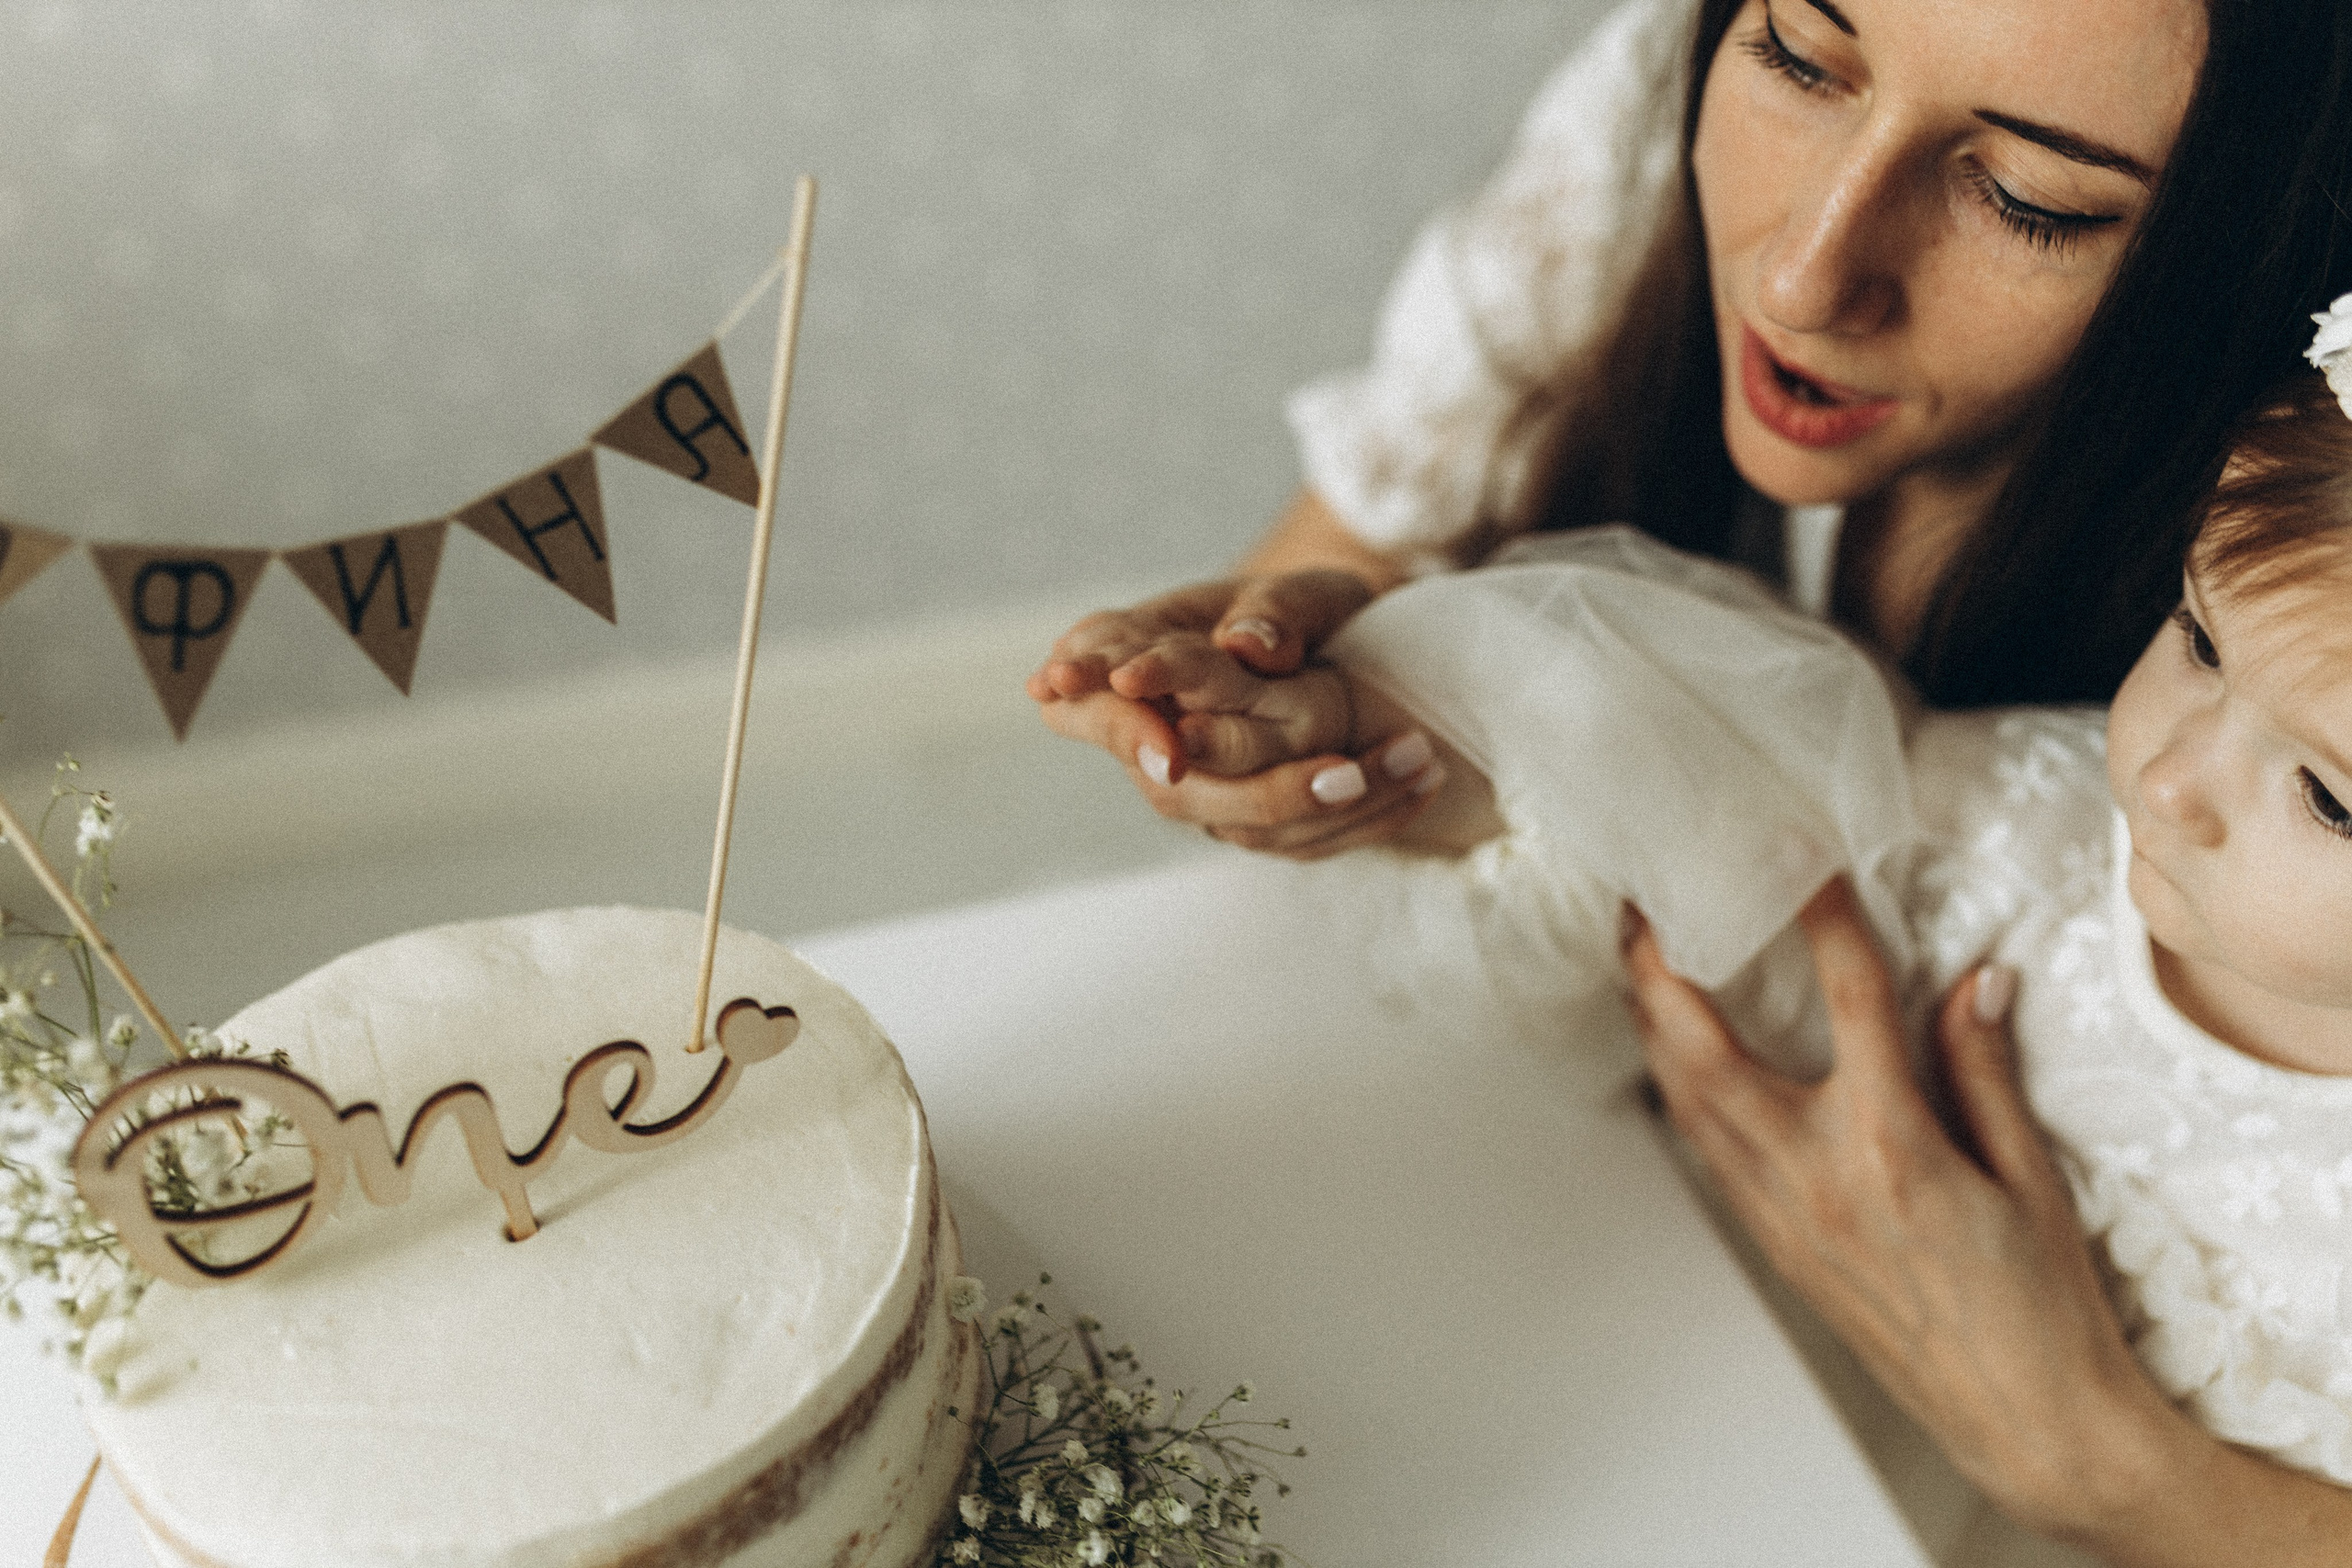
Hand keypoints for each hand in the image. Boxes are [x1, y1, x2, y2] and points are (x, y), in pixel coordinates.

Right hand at [1029, 572, 1446, 857]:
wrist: (1322, 647)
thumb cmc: (1297, 607)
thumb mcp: (1296, 589)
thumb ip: (1273, 610)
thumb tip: (1247, 645)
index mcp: (1137, 666)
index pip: (1095, 707)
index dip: (1124, 728)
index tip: (1170, 741)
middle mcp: (1156, 736)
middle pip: (1175, 790)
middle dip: (1263, 791)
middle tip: (1349, 776)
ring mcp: (1200, 788)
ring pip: (1240, 825)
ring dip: (1333, 804)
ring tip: (1416, 757)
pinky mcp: (1246, 819)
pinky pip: (1295, 842)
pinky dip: (1367, 819)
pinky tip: (1426, 785)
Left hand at [1622, 880, 2186, 1542]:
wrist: (2023, 1417)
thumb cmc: (2040, 1303)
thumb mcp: (2030, 1174)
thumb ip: (1984, 1068)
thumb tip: (1973, 979)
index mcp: (1889, 1142)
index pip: (1847, 997)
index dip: (1824, 917)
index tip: (1806, 861)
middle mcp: (1814, 1172)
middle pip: (1703, 1044)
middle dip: (1660, 964)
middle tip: (1642, 901)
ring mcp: (1779, 1212)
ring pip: (1683, 1096)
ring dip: (1652, 1021)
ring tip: (1640, 960)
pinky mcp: (1771, 1243)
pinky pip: (1704, 1147)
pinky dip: (1679, 1088)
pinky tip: (1676, 1057)